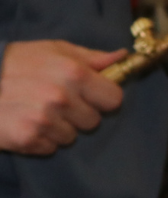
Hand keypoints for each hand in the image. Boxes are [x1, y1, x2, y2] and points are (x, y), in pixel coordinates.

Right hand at [0, 39, 126, 153]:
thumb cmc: (15, 62)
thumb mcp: (53, 50)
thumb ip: (90, 58)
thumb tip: (122, 57)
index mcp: (73, 73)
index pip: (114, 99)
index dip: (101, 97)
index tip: (88, 95)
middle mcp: (61, 97)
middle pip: (93, 120)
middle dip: (77, 113)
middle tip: (52, 100)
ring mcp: (45, 119)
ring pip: (71, 136)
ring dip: (57, 127)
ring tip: (34, 110)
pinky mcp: (28, 137)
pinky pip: (50, 147)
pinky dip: (39, 139)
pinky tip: (24, 122)